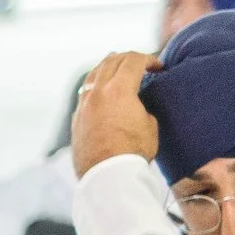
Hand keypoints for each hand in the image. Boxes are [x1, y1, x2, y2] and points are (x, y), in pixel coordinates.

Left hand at [70, 51, 162, 174]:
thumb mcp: (150, 124)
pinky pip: (84, 93)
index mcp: (118, 90)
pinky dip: (95, 85)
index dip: (149, 59)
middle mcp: (97, 93)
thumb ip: (142, 106)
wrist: (107, 176)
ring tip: (117, 68)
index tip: (158, 66)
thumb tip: (135, 105)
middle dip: (128, 58)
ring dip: (107, 67)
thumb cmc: (133, 152)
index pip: (133, 60)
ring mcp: (83, 106)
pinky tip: (101, 90)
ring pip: (93, 75)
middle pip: (111, 62)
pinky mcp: (76, 119)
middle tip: (140, 63)